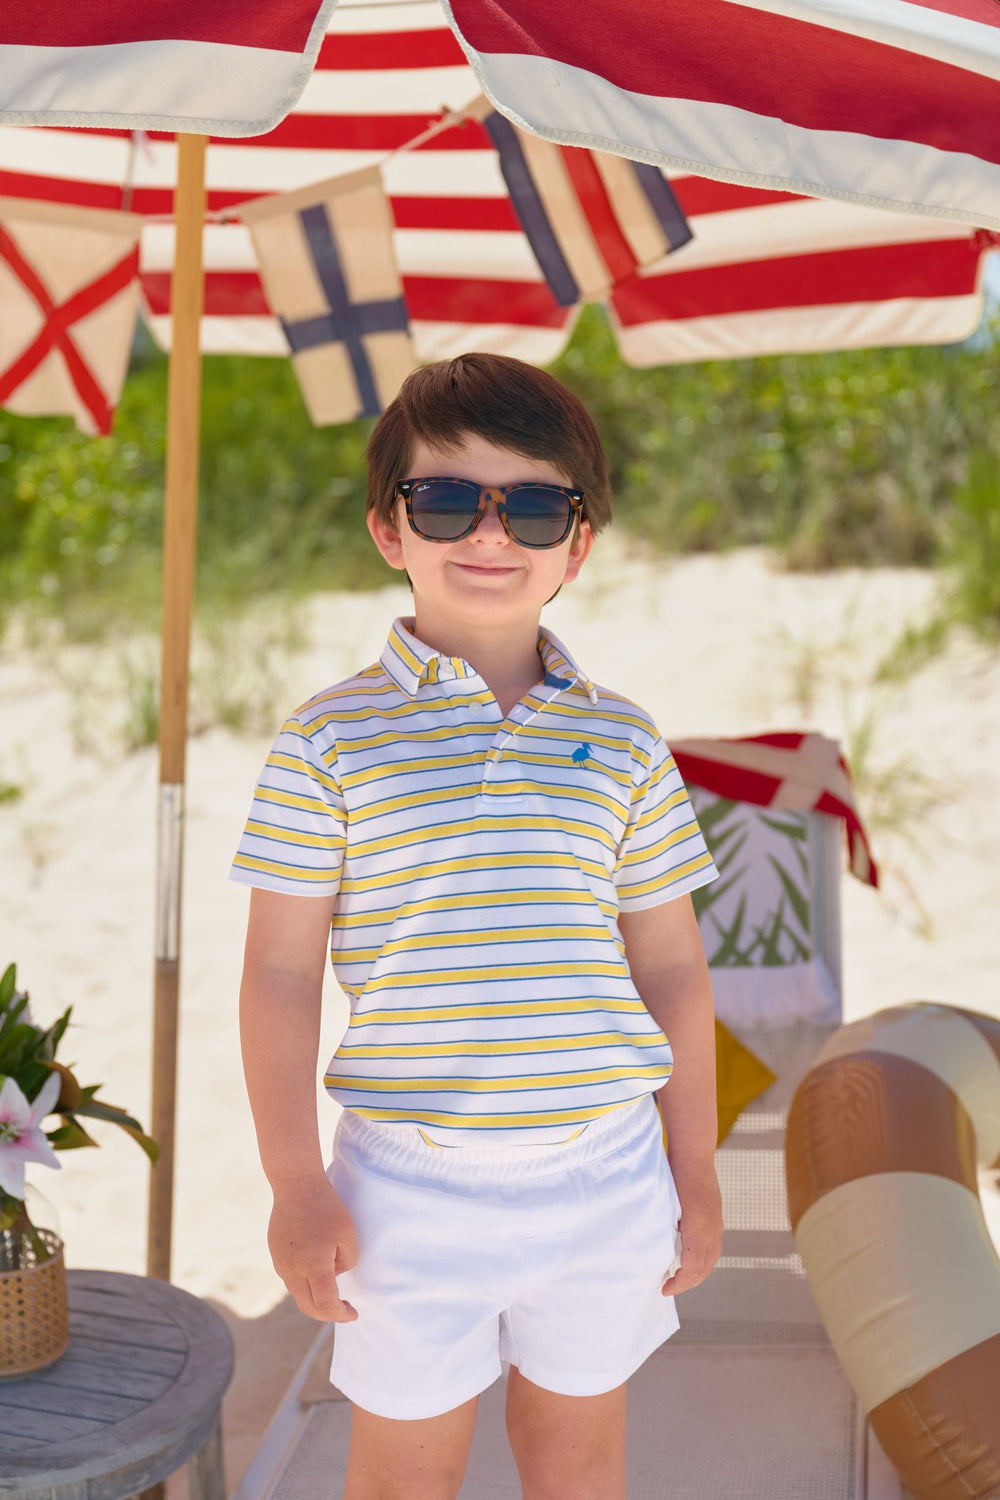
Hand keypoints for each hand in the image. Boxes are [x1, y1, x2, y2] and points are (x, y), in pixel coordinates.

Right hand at [268, 1176, 359, 1321]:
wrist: (296, 1186)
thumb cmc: (326, 1208)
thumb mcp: (348, 1235)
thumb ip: (346, 1263)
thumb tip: (334, 1274)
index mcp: (313, 1268)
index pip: (326, 1305)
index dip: (341, 1314)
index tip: (353, 1313)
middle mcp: (293, 1271)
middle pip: (309, 1307)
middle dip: (328, 1313)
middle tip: (345, 1308)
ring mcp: (281, 1263)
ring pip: (298, 1293)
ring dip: (315, 1298)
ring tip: (332, 1290)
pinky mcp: (275, 1254)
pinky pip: (290, 1278)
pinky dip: (304, 1283)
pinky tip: (315, 1271)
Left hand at [660, 1159, 722, 1297]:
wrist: (693, 1154)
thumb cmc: (674, 1177)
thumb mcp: (666, 1207)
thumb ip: (665, 1231)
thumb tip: (658, 1253)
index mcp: (698, 1232)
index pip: (691, 1270)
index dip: (678, 1284)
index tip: (663, 1289)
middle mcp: (712, 1231)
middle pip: (703, 1269)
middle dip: (687, 1282)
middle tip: (669, 1287)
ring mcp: (717, 1223)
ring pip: (710, 1258)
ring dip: (696, 1272)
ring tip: (679, 1275)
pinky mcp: (716, 1216)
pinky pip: (713, 1246)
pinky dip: (702, 1258)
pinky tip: (689, 1255)